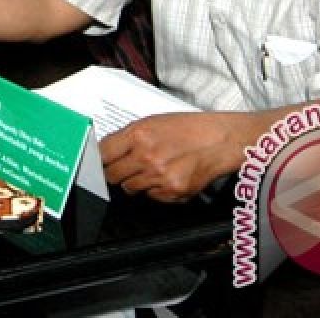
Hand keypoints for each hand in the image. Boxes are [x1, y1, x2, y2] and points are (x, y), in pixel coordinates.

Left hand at [99, 112, 246, 202]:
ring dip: (136, 181)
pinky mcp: (173, 191)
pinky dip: (155, 190)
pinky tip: (167, 176)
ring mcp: (159, 176)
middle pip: (112, 175)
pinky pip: (151, 196)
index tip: (100, 162)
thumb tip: (106, 151)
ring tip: (152, 169)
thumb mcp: (153, 122)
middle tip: (124, 168)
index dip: (100, 159)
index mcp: (138, 134)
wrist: (220, 140)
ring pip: (130, 188)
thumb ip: (128, 137)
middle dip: (115, 172)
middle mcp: (147, 156)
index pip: (103, 154)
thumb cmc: (188, 128)